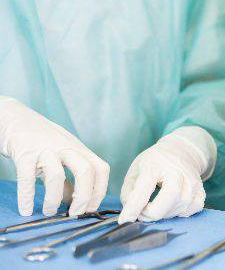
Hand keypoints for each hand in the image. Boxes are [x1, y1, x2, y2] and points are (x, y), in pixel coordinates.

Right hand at [0, 97, 109, 216]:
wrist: (15, 118)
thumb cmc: (42, 141)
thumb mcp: (61, 157)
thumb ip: (69, 179)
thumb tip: (73, 203)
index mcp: (79, 149)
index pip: (101, 169)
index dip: (100, 190)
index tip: (91, 208)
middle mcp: (66, 147)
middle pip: (86, 171)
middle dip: (84, 197)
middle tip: (75, 214)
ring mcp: (46, 149)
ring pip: (57, 175)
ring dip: (54, 199)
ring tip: (49, 212)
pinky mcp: (24, 153)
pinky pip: (27, 177)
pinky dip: (27, 197)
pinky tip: (26, 210)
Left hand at [119, 127, 215, 222]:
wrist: (182, 150)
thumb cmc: (155, 162)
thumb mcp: (136, 170)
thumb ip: (129, 192)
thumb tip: (131, 213)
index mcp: (156, 164)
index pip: (144, 189)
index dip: (133, 208)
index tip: (125, 220)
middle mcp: (178, 172)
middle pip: (168, 200)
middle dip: (152, 213)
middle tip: (142, 212)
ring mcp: (192, 181)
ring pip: (180, 207)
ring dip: (164, 214)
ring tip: (156, 207)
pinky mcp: (200, 190)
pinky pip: (192, 209)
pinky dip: (180, 213)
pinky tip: (172, 207)